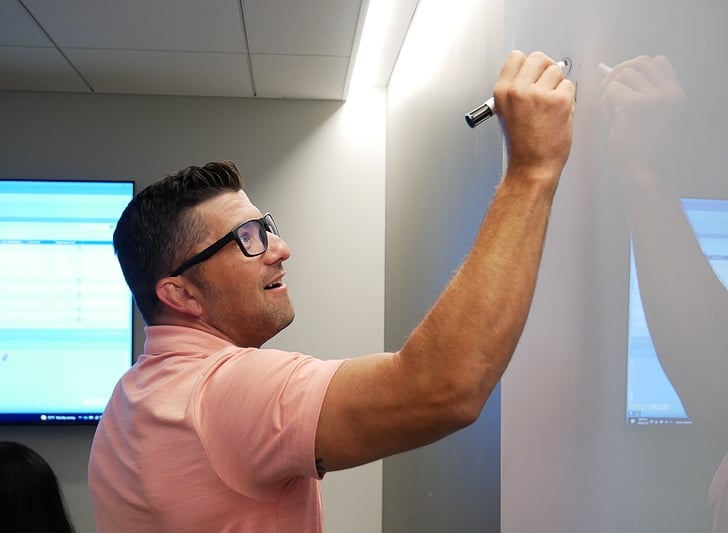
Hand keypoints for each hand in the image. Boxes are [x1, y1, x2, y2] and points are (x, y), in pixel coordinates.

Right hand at [494, 51, 575, 188]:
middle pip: (539, 58)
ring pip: (556, 71)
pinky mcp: (559, 100)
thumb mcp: (506, 112)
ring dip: (557, 85)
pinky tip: (558, 113)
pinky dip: (567, 98)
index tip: (532, 74)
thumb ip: (516, 89)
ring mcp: (539, 94)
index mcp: (502, 92)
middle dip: (545, 71)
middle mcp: (518, 90)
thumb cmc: (522, 144)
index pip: (517, 57)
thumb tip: (533, 73)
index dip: (528, 65)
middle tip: (545, 88)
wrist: (532, 165)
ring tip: (550, 106)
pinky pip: (569, 86)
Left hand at [600, 55, 685, 179]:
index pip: (658, 62)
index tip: (622, 79)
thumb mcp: (650, 115)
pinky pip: (611, 89)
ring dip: (611, 90)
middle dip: (619, 72)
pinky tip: (611, 118)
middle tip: (607, 88)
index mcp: (676, 94)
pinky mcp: (635, 104)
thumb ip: (641, 93)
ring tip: (612, 111)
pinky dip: (605, 101)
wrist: (644, 171)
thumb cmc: (642, 147)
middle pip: (639, 62)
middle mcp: (669, 93)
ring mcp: (654, 97)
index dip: (636, 67)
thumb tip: (615, 73)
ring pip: (623, 74)